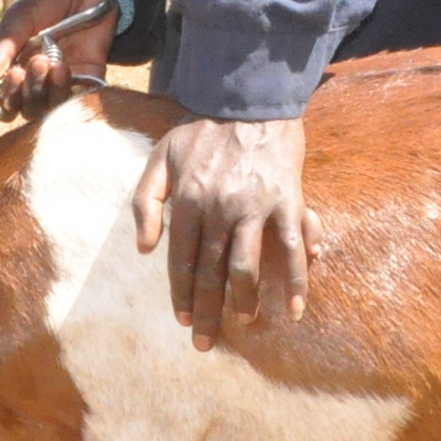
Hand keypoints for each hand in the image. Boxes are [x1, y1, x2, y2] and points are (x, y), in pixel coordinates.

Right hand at [0, 0, 116, 119]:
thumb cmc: (46, 0)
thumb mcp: (18, 22)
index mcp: (14, 68)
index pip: (5, 100)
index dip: (5, 97)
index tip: (10, 76)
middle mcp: (37, 80)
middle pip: (25, 109)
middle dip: (25, 93)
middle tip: (30, 66)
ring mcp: (61, 81)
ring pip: (48, 107)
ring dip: (44, 90)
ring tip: (48, 62)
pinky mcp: (87, 78)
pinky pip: (75, 98)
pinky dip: (66, 89)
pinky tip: (63, 68)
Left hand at [131, 117, 319, 351]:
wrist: (250, 97)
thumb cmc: (202, 130)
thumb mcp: (160, 157)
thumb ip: (145, 202)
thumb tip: (143, 250)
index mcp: (188, 200)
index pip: (181, 261)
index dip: (181, 295)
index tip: (182, 321)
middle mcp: (220, 207)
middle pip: (211, 273)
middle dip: (208, 312)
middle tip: (205, 343)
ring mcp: (256, 205)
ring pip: (247, 267)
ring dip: (246, 302)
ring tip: (246, 324)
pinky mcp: (287, 200)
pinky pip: (292, 247)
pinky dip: (297, 280)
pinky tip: (296, 308)